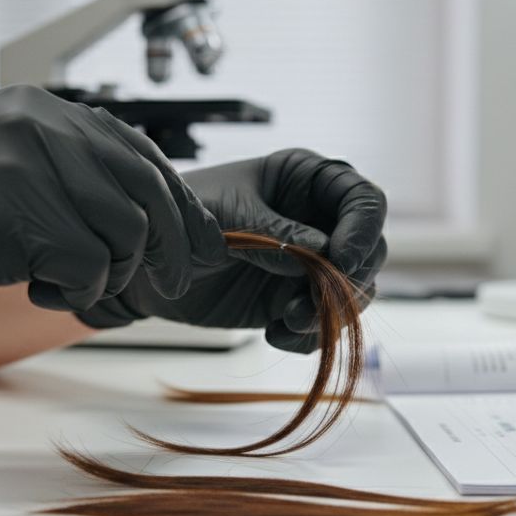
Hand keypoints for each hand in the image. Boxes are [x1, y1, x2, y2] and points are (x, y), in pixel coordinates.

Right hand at [0, 85, 224, 348]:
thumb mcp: (0, 169)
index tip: (194, 247)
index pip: (142, 154)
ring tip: (68, 286)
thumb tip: (148, 218)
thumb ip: (66, 177)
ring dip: (112, 276)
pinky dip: (76, 293)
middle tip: (165, 289)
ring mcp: (26, 164)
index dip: (178, 207)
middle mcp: (42, 124)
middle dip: (169, 249)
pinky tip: (36, 291)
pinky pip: (89, 265)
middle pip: (148, 190)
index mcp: (43, 109)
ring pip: (126, 232)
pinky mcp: (12, 213)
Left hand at [79, 148, 386, 352]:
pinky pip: (324, 324)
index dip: (364, 230)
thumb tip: (326, 253)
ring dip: (329, 313)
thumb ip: (276, 233)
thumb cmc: (180, 217)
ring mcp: (309, 262)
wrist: (145, 267)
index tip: (343, 260)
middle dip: (349, 281)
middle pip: (370, 250)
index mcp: (307, 179)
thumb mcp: (228, 218)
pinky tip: (274, 333)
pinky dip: (309, 336)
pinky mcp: (293, 299)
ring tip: (287, 321)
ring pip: (354, 292)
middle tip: (313, 300)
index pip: (364, 200)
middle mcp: (318, 220)